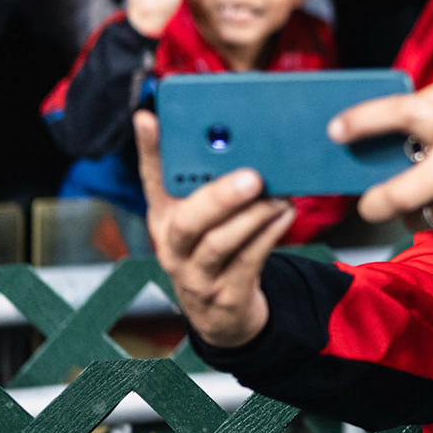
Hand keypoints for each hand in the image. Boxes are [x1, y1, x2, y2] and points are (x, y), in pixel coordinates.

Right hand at [135, 109, 296, 347]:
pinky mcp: (225, 296)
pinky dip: (268, 234)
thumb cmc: (219, 250)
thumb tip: (252, 143)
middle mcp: (173, 246)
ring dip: (252, 216)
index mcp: (165, 216)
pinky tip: (285, 214)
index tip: (147, 117)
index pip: (151, 179)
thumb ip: (218, 184)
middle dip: (219, 197)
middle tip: (251, 177)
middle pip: (187, 222)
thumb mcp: (209, 217)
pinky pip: (248, 261)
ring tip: (278, 196)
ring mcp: (195, 275)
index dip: (147, 149)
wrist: (224, 314)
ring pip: (218, 243)